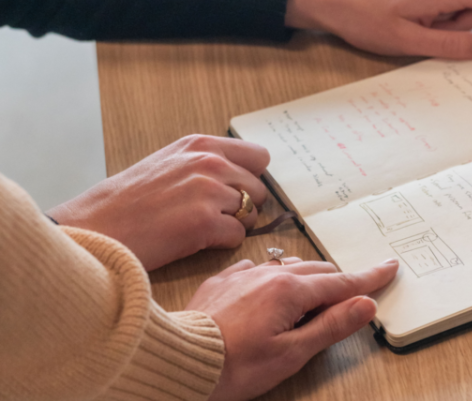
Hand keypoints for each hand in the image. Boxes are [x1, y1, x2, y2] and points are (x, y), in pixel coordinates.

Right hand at [47, 134, 269, 270]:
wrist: (95, 227)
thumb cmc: (128, 202)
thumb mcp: (169, 163)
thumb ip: (206, 163)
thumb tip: (243, 176)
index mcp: (200, 144)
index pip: (259, 156)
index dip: (252, 177)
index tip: (237, 190)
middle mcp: (209, 162)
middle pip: (260, 189)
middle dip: (244, 206)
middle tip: (213, 216)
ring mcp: (209, 191)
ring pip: (252, 214)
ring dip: (234, 225)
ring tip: (201, 227)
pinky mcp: (205, 222)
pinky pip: (238, 236)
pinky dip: (223, 243)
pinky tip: (196, 240)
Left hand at [186, 257, 398, 400]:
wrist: (180, 361)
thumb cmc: (234, 365)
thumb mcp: (292, 353)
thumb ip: (331, 326)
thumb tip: (364, 305)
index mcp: (291, 291)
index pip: (341, 283)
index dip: (368, 278)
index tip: (388, 268)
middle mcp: (269, 274)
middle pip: (318, 271)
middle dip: (337, 282)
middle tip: (349, 297)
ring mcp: (244, 274)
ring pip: (288, 266)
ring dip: (307, 279)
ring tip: (309, 300)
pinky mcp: (223, 280)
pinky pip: (258, 269)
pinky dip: (274, 278)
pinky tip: (269, 292)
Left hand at [286, 0, 471, 58]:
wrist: (332, 2)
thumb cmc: (362, 18)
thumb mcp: (408, 40)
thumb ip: (451, 44)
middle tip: (445, 40)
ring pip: (470, 8)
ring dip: (454, 27)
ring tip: (419, 30)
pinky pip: (453, 8)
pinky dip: (445, 23)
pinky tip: (419, 26)